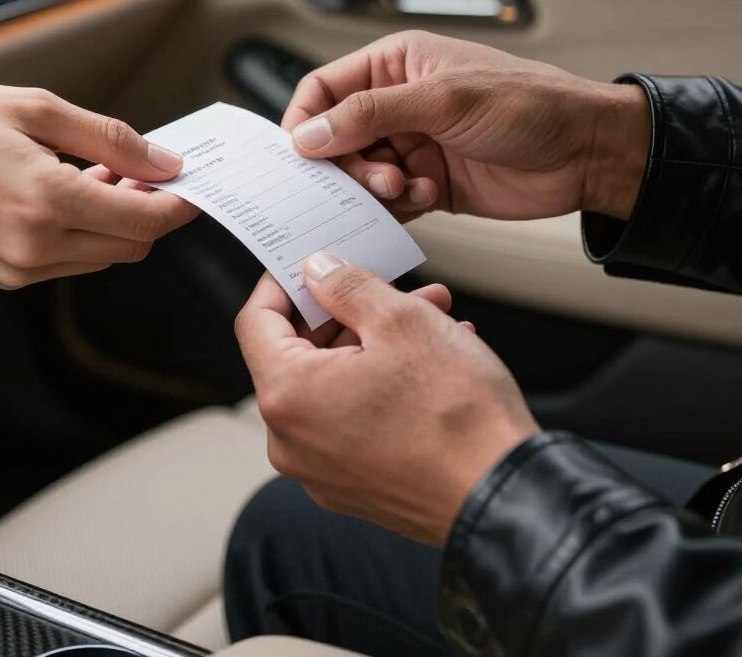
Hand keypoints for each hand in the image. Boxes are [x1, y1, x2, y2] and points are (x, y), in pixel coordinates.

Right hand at [0, 84, 195, 288]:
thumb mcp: (34, 108)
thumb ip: (109, 138)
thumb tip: (163, 161)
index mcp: (49, 200)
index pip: (146, 220)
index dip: (179, 203)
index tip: (190, 181)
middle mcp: (38, 246)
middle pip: (133, 245)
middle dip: (151, 210)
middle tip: (141, 167)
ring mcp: (22, 268)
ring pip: (106, 256)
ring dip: (118, 221)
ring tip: (98, 174)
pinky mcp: (8, 275)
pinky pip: (73, 261)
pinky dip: (88, 233)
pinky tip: (71, 194)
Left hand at [236, 258, 538, 546]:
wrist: (507, 500)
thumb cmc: (455, 415)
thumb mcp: (401, 321)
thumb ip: (346, 286)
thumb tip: (317, 271)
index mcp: (287, 396)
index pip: (256, 322)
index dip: (281, 283)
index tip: (307, 263)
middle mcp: (292, 441)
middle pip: (299, 353)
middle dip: (347, 310)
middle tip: (388, 283)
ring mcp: (322, 469)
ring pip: (335, 383)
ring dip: (376, 342)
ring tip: (432, 313)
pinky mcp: (356, 486)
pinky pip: (353, 418)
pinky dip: (382, 383)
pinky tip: (434, 357)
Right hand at [284, 31, 649, 221]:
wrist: (588, 153)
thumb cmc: (529, 104)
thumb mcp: (442, 99)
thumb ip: (369, 115)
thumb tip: (309, 135)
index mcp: (395, 64)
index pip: (324, 89)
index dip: (305, 122)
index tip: (299, 156)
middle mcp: (397, 103)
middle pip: (335, 139)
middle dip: (346, 164)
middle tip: (374, 178)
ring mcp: (413, 144)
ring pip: (359, 174)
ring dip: (375, 188)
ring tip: (407, 188)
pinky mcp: (428, 183)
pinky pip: (389, 201)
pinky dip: (400, 206)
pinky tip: (430, 196)